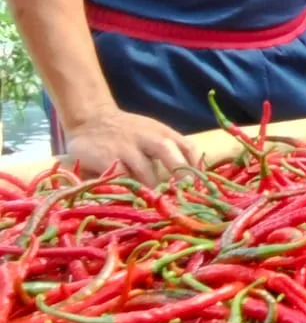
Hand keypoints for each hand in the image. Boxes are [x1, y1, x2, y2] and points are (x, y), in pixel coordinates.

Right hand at [60, 108, 199, 186]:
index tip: (199, 186)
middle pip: (166, 150)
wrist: (88, 119)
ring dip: (151, 188)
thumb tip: (189, 183)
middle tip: (181, 193)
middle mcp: (146, 137)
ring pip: (144, 170)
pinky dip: (128, 189)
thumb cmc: (127, 133)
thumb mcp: (151, 134)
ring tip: (154, 203)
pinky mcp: (105, 157)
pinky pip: (120, 178)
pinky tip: (130, 199)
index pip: (187, 146)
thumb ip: (167, 153)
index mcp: (162, 132)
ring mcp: (125, 147)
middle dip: (178, 171)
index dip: (196, 166)